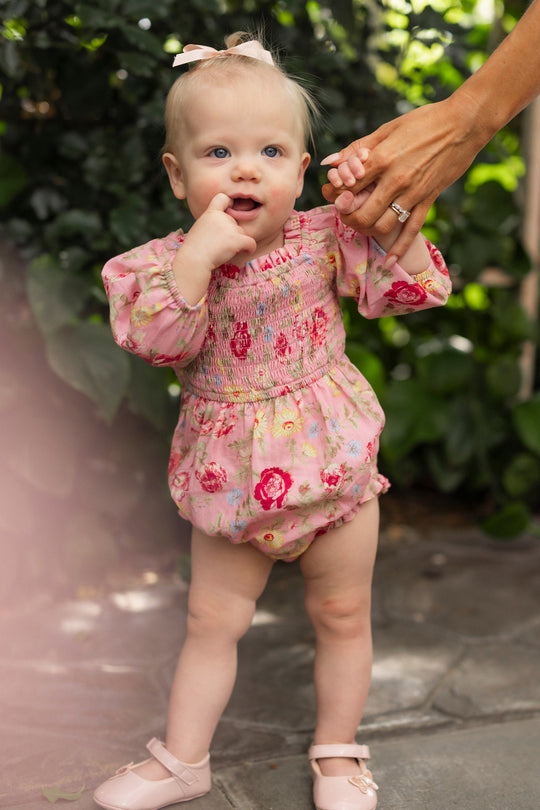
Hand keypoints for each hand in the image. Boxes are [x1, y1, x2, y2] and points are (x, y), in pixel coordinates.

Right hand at [183, 192, 257, 270]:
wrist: (193, 260)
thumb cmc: (194, 249)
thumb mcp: (200, 228)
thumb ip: (212, 224)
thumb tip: (223, 230)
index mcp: (210, 213)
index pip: (223, 198)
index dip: (229, 203)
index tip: (231, 211)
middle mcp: (221, 217)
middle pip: (235, 223)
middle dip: (232, 233)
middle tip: (221, 245)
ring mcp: (229, 228)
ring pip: (242, 233)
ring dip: (238, 242)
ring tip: (225, 251)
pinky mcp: (236, 239)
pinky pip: (251, 242)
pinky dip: (250, 248)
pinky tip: (247, 251)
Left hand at [321, 98, 481, 259]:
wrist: (465, 123)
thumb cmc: (425, 121)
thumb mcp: (388, 129)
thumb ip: (357, 148)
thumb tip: (329, 162)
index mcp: (382, 158)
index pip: (348, 187)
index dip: (336, 193)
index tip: (335, 193)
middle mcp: (396, 179)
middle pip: (362, 213)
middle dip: (349, 217)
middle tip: (346, 213)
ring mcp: (413, 193)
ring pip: (383, 226)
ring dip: (368, 230)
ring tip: (363, 225)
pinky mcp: (428, 199)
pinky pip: (412, 230)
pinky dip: (399, 249)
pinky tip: (389, 261)